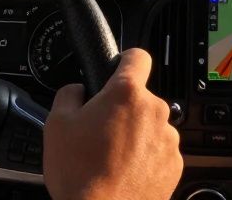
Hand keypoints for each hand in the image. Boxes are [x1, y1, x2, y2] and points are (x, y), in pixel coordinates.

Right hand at [44, 49, 182, 199]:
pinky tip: (125, 171)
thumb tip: (78, 89)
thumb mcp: (56, 124)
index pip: (138, 57)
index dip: (125, 60)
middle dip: (123, 108)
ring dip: (135, 134)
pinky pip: (159, 150)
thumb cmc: (80, 174)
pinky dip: (145, 157)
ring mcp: (168, 139)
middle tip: (100, 130)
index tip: (118, 69)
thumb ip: (69, 94)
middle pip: (140, 98)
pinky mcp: (175, 164)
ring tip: (111, 157)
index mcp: (127, 94)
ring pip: (150, 125)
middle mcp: (154, 111)